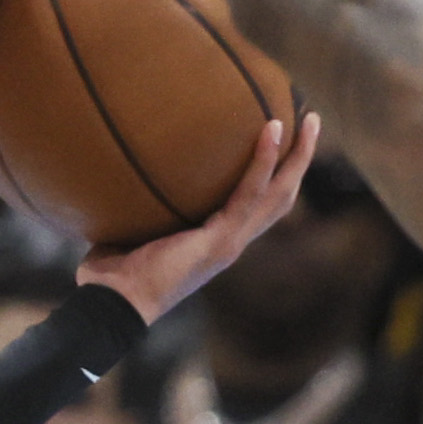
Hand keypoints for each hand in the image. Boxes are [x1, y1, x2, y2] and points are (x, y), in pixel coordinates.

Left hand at [77, 104, 323, 320]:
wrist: (110, 304)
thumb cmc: (111, 272)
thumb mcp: (132, 225)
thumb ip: (139, 200)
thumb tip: (121, 162)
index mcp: (216, 239)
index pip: (258, 204)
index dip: (275, 174)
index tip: (283, 138)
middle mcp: (231, 241)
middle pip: (281, 198)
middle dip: (301, 161)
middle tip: (312, 121)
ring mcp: (231, 242)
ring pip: (279, 194)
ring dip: (298, 155)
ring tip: (309, 118)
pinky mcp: (222, 241)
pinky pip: (249, 193)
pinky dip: (263, 160)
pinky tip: (272, 129)